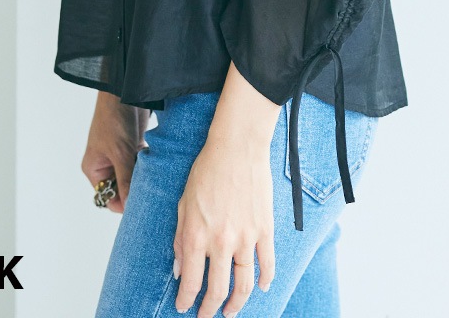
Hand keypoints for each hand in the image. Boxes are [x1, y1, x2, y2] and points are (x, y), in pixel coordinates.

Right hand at [81, 91, 150, 214]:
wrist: (126, 91)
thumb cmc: (114, 120)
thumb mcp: (120, 153)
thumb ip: (125, 180)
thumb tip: (127, 207)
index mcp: (94, 169)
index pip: (107, 197)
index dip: (122, 204)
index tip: (139, 206)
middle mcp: (105, 165)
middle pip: (120, 188)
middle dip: (133, 189)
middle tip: (150, 194)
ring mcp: (119, 156)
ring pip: (132, 176)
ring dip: (141, 176)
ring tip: (153, 179)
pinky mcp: (132, 146)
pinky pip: (139, 164)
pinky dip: (146, 165)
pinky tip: (155, 166)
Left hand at [173, 124, 275, 317]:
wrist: (237, 148)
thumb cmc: (207, 171)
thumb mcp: (183, 204)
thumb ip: (180, 239)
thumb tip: (180, 270)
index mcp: (196, 236)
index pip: (191, 282)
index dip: (186, 300)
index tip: (184, 307)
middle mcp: (220, 242)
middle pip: (217, 290)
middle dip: (210, 309)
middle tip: (206, 315)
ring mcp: (245, 237)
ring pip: (243, 284)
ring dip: (237, 303)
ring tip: (230, 310)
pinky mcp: (264, 229)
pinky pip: (268, 263)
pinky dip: (265, 280)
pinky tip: (261, 288)